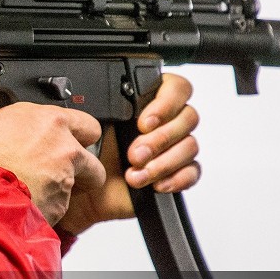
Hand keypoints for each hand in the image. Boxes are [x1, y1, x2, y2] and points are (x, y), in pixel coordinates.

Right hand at [0, 102, 105, 225]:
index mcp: (49, 121)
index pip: (85, 122)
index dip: (76, 133)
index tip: (66, 139)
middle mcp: (64, 147)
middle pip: (93, 157)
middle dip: (83, 163)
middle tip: (63, 167)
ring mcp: (66, 178)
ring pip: (81, 184)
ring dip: (65, 186)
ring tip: (39, 189)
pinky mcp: (60, 205)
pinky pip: (62, 205)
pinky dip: (49, 206)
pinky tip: (28, 202)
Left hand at [56, 73, 200, 235]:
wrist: (86, 190)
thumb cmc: (88, 153)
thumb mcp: (94, 124)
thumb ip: (112, 107)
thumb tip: (120, 101)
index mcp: (147, 100)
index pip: (176, 88)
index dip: (166, 104)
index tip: (143, 123)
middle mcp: (165, 121)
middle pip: (188, 117)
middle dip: (160, 139)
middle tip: (135, 154)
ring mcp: (173, 146)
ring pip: (190, 145)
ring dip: (163, 162)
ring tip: (136, 175)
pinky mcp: (178, 171)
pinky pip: (193, 171)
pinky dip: (176, 179)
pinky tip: (156, 184)